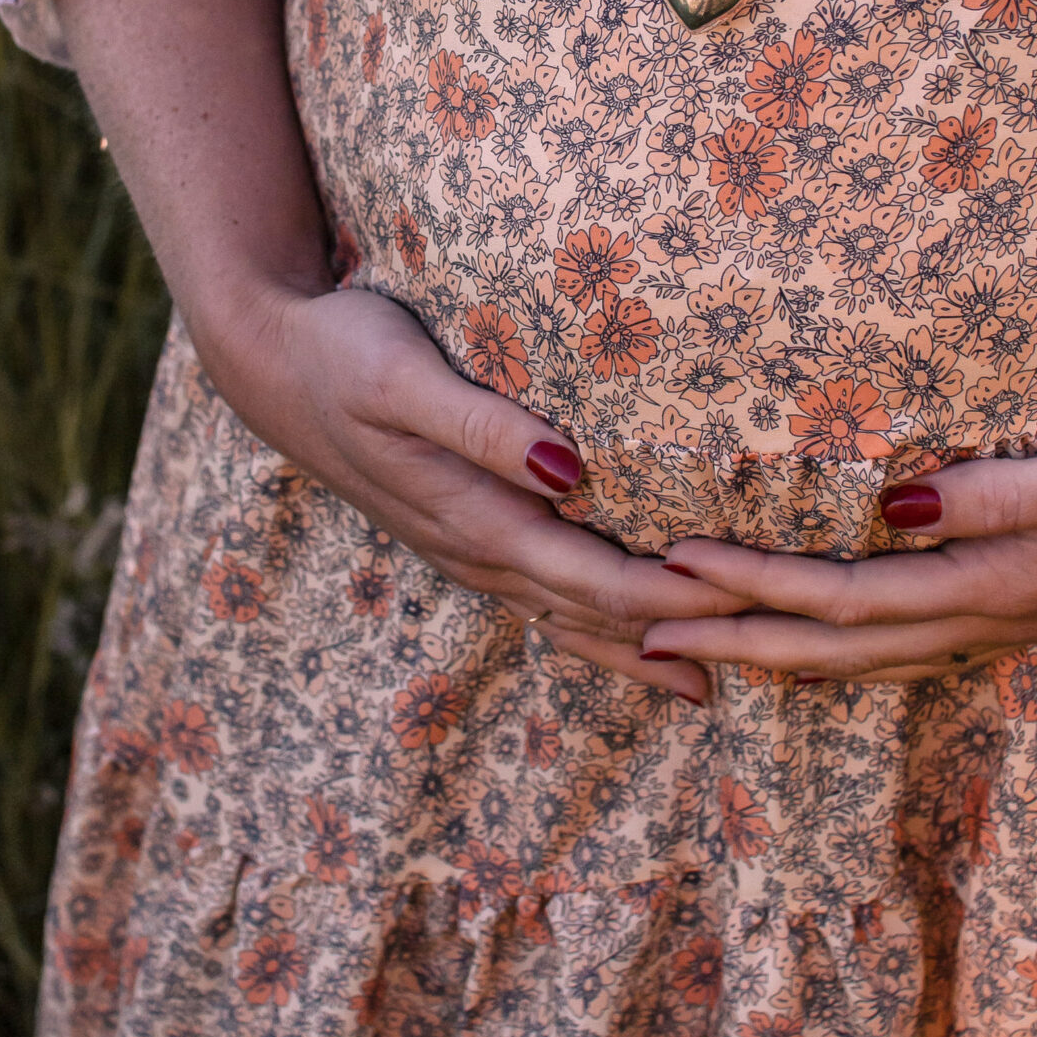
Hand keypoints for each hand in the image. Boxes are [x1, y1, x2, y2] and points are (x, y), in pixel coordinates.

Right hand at [202, 281, 711, 702]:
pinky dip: (590, 627)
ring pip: (564, 619)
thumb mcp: (407, 380)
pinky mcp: (457, 532)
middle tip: (768, 655)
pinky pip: (538, 599)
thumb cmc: (343, 354)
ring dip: (636, 651)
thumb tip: (566, 468)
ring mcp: (463, 549)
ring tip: (710, 682)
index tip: (748, 606)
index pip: (594, 580)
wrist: (268, 361)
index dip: (673, 602)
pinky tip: (620, 635)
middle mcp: (473, 550)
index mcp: (473, 519)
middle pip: (591, 615)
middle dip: (676, 638)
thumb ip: (484, 428)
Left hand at [639, 363, 1036, 683]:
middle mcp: (996, 613)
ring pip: (868, 652)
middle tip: (636, 626)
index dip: (752, 587)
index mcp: (1001, 584)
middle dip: (735, 638)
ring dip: (777, 650)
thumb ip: (1000, 494)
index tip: (669, 570)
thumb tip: (895, 509)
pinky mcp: (1026, 594)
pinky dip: (843, 645)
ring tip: (699, 648)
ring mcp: (1012, 614)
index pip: (845, 597)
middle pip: (839, 643)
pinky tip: (817, 641)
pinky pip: (908, 639)